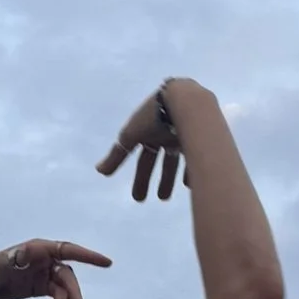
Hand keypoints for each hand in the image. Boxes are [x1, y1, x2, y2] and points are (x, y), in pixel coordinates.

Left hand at [0, 237, 111, 298]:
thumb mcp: (3, 262)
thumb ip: (17, 257)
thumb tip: (27, 252)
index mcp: (39, 248)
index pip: (68, 250)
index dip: (89, 256)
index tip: (106, 263)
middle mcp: (45, 259)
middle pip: (67, 274)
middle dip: (73, 291)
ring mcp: (44, 273)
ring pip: (63, 287)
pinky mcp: (40, 286)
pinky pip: (56, 295)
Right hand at [96, 77, 211, 202]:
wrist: (184, 100)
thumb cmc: (154, 116)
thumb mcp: (131, 135)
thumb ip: (116, 155)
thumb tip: (99, 171)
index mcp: (149, 132)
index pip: (143, 159)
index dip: (141, 178)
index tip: (139, 197)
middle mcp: (166, 134)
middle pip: (162, 161)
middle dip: (160, 180)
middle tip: (161, 199)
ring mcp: (183, 134)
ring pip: (177, 160)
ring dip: (174, 178)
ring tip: (176, 195)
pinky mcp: (199, 136)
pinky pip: (196, 157)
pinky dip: (193, 171)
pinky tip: (192, 185)